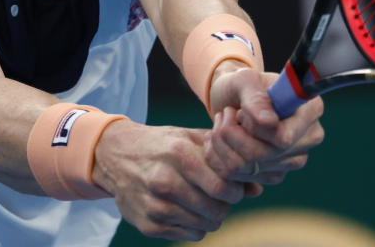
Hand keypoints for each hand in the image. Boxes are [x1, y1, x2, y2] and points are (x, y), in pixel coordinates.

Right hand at [92, 119, 244, 240]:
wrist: (116, 155)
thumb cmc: (164, 145)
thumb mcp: (192, 139)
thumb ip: (225, 157)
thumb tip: (257, 186)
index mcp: (179, 154)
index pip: (223, 185)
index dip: (235, 190)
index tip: (233, 188)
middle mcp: (164, 180)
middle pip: (216, 209)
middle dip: (225, 206)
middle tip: (221, 198)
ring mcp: (154, 204)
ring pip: (204, 225)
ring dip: (212, 217)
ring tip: (204, 203)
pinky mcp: (147, 224)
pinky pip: (189, 234)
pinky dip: (196, 226)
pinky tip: (188, 210)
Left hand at [205, 64, 324, 189]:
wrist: (232, 100)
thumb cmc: (241, 86)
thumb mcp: (243, 80)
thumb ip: (255, 97)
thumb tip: (269, 122)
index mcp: (310, 110)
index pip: (282, 137)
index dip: (253, 128)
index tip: (240, 111)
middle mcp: (310, 137)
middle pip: (264, 156)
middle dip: (232, 136)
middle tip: (224, 116)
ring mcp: (295, 159)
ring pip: (249, 167)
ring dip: (224, 145)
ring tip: (221, 125)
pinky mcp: (276, 174)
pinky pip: (241, 177)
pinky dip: (222, 159)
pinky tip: (222, 141)